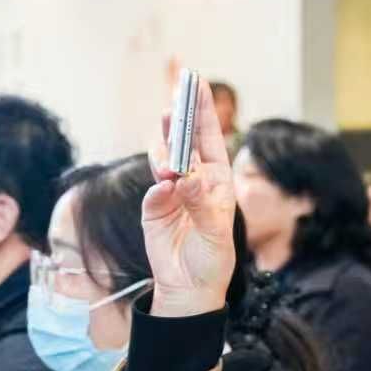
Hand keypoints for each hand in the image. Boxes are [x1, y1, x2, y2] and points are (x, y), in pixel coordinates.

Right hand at [142, 82, 236, 317]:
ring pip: (164, 158)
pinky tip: (165, 188)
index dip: (203, 111)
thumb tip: (185, 177)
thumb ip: (199, 203)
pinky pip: (152, 188)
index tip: (198, 83)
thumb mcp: (215, 232)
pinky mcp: (152, 207)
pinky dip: (157, 186)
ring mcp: (171, 191)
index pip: (209, 139)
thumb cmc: (212, 259)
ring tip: (167, 143)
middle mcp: (194, 180)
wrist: (188, 287)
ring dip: (164, 147)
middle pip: (184, 141)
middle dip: (179, 117)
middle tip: (174, 97)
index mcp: (217, 181)